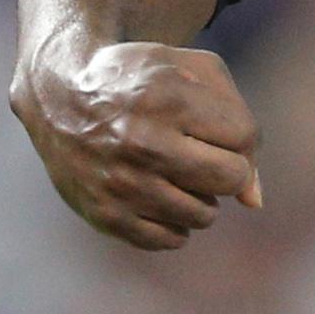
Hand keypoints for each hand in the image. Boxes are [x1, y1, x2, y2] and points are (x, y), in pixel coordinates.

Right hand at [10, 40, 263, 250]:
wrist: (59, 95)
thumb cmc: (143, 81)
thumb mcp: (195, 73)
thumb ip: (241, 123)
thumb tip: (254, 202)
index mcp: (168, 100)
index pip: (244, 136)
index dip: (239, 135)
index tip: (214, 127)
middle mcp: (142, 143)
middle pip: (229, 179)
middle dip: (226, 168)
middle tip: (200, 154)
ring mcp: (121, 183)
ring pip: (204, 215)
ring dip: (201, 197)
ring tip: (174, 172)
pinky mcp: (104, 214)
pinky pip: (168, 240)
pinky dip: (174, 223)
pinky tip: (159, 197)